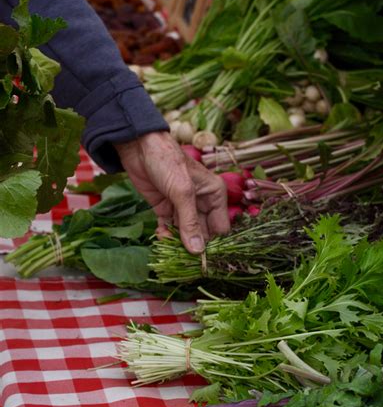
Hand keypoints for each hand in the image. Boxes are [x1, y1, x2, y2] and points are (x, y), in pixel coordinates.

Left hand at [115, 132, 229, 253]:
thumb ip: (190, 223)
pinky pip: (170, 229)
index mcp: (215, 195)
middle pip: (203, 233)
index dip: (214, 244)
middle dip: (194, 245)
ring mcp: (183, 207)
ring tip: (169, 246)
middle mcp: (202, 202)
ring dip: (178, 242)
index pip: (220, 228)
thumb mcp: (182, 192)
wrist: (138, 146)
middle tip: (184, 257)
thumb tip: (198, 251)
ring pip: (186, 233)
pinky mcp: (166, 209)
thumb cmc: (167, 162)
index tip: (204, 260)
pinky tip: (161, 237)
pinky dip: (165, 235)